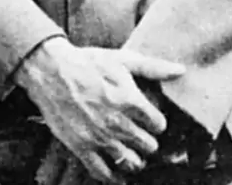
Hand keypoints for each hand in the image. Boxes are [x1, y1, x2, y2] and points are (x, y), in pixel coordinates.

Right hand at [14, 38, 184, 182]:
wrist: (51, 70)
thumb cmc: (88, 62)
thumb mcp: (122, 59)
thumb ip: (153, 67)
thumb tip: (180, 70)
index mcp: (129, 100)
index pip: (159, 125)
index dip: (156, 122)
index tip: (151, 120)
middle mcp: (117, 122)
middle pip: (148, 146)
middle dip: (148, 141)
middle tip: (141, 135)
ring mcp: (99, 138)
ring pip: (131, 162)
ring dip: (135, 159)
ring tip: (131, 151)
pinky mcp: (82, 148)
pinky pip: (104, 174)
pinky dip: (114, 177)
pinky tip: (117, 172)